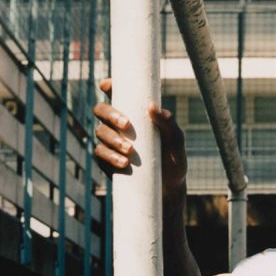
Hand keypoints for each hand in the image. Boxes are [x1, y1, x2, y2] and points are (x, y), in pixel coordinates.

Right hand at [93, 78, 187, 202]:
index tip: (108, 85)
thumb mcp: (176, 142)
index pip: (116, 94)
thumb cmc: (174, 161)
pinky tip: (123, 163)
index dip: (109, 86)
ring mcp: (111, 143)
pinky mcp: (107, 161)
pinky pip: (99, 154)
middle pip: (101, 110)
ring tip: (130, 151)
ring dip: (112, 139)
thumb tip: (153, 107)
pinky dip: (109, 156)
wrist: (169, 190)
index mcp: (134, 114)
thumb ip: (169, 124)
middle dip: (110, 114)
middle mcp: (118, 125)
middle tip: (126, 125)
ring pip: (100, 132)